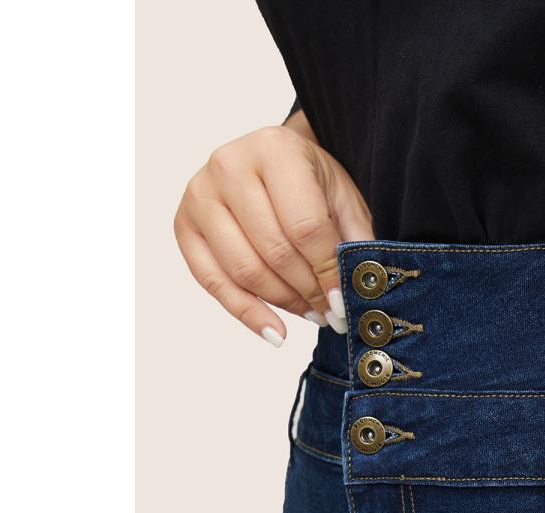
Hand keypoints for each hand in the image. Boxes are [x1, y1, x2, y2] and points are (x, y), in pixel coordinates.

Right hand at [173, 121, 372, 345]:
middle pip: (274, 251)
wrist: (273, 162)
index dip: (328, 271)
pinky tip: (275, 332)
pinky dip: (246, 313)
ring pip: (244, 270)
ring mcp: (200, 195)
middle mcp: (229, 165)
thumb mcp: (344, 199)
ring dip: (284, 303)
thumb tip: (360, 288)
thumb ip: (355, 239)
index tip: (344, 301)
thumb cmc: (311, 181)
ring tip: (311, 314)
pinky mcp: (184, 224)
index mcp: (274, 149)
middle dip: (308, 291)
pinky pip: (212, 281)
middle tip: (331, 312)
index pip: (305, 226)